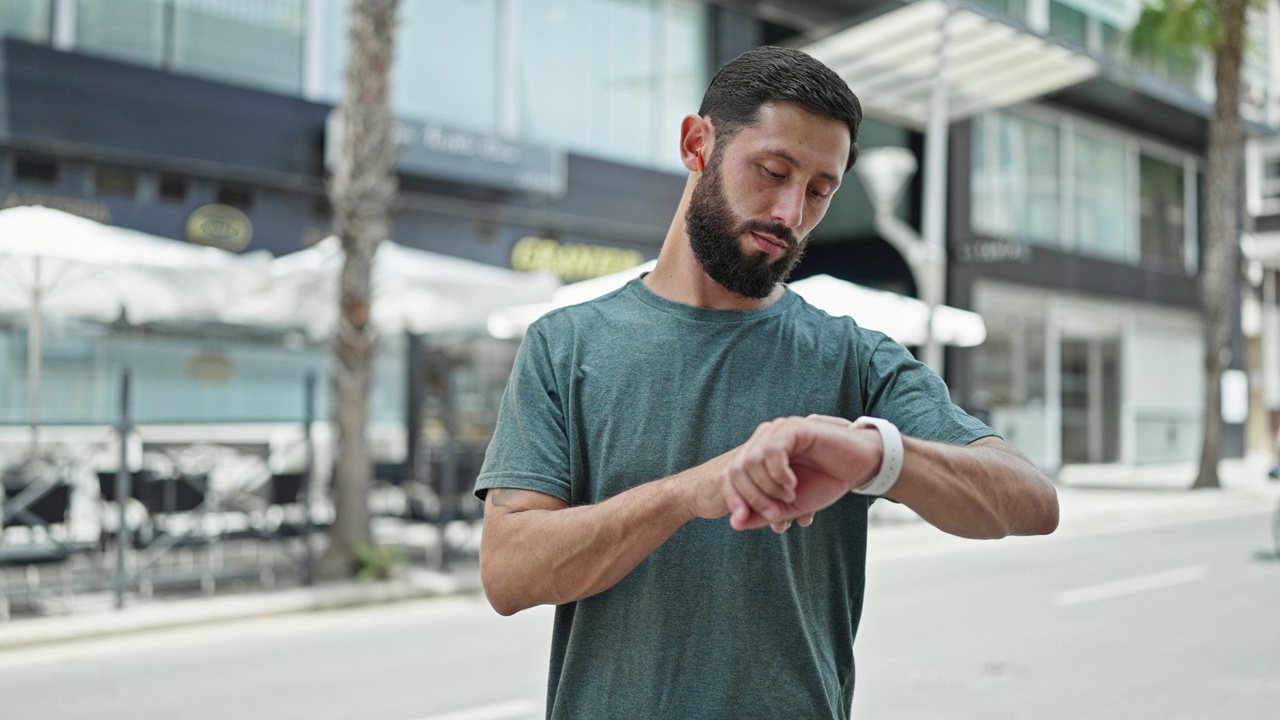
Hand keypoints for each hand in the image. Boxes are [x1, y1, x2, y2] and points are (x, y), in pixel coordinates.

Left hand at [721, 415, 881, 530]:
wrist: (859, 468)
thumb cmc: (824, 483)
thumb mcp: (789, 506)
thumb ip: (762, 514)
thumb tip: (734, 523)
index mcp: (758, 456)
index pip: (730, 475)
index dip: (732, 498)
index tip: (740, 520)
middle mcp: (764, 440)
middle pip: (737, 469)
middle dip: (752, 498)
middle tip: (775, 514)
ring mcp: (778, 431)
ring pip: (752, 461)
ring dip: (768, 488)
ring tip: (790, 497)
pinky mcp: (794, 428)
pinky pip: (772, 451)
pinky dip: (778, 474)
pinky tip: (792, 485)